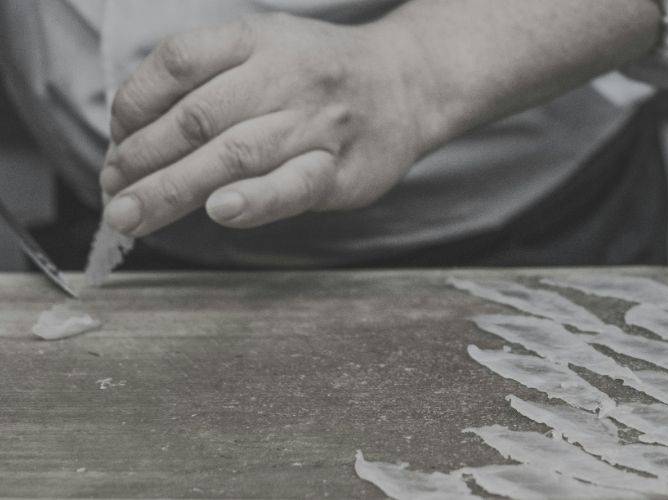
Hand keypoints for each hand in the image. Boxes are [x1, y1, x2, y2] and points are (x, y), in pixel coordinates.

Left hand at [101, 12, 427, 235]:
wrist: (406, 83)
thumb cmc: (320, 76)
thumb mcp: (266, 48)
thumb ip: (209, 81)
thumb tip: (135, 137)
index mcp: (258, 39)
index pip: (178, 63)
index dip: (134, 107)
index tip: (116, 147)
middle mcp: (284, 76)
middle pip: (196, 118)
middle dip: (142, 161)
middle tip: (112, 196)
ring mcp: (315, 123)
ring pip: (235, 154)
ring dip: (174, 188)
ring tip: (132, 217)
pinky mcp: (341, 169)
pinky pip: (294, 184)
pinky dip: (255, 200)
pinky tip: (219, 212)